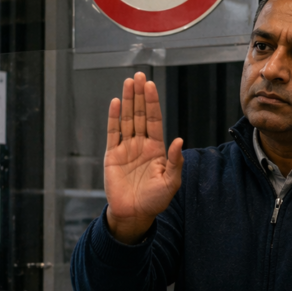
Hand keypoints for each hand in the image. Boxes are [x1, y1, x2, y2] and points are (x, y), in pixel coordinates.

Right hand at [104, 72, 183, 243]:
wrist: (134, 214)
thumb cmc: (155, 201)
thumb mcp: (171, 183)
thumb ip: (175, 161)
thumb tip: (180, 140)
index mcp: (156, 149)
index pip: (154, 120)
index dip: (152, 102)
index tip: (150, 85)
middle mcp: (140, 144)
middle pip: (139, 114)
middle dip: (139, 95)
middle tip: (139, 75)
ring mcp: (125, 148)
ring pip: (126, 119)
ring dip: (127, 101)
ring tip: (128, 82)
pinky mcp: (112, 155)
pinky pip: (112, 133)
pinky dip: (113, 118)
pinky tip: (115, 103)